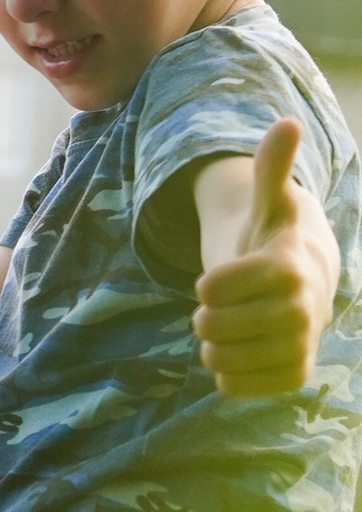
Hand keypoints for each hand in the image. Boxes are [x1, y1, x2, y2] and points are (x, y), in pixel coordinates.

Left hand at [196, 119, 336, 398]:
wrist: (306, 285)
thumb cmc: (275, 240)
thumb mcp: (271, 202)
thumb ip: (272, 167)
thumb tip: (286, 124)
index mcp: (286, 268)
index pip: (210, 288)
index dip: (207, 283)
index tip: (225, 277)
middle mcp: (300, 311)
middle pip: (211, 327)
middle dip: (205, 316)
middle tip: (224, 306)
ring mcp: (299, 347)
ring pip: (218, 360)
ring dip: (213, 345)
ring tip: (231, 328)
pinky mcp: (294, 377)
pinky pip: (234, 387)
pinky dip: (227, 374)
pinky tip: (243, 353)